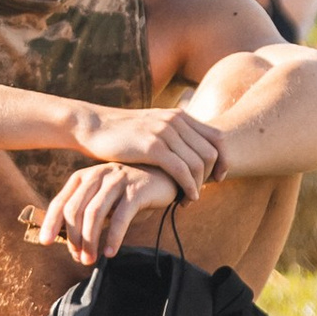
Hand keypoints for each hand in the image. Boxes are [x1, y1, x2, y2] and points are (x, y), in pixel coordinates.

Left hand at [37, 161, 178, 266]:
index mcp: (83, 178)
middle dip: (73, 238)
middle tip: (79, 258)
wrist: (163, 175)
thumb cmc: (128, 193)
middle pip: (74, 210)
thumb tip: (72, 244)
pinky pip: (120, 217)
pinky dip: (113, 237)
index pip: (60, 202)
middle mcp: (96, 175)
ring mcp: (116, 181)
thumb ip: (87, 214)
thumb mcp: (103, 199)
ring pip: (94, 214)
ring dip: (90, 241)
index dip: (51, 223)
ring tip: (90, 260)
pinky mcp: (136, 190)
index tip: (45, 242)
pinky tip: (110, 253)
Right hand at [72, 102, 222, 196]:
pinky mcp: (152, 146)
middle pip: (212, 153)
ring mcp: (164, 132)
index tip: (217, 178)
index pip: (217, 138)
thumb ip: (172, 133)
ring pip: (198, 164)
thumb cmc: (122, 133)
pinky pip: (181, 170)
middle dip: (211, 177)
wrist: (93, 125)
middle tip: (199, 193)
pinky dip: (188, 187)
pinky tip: (184, 199)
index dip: (223, 160)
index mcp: (179, 115)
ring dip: (198, 186)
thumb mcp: (152, 126)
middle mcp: (176, 121)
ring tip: (189, 200)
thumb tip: (189, 150)